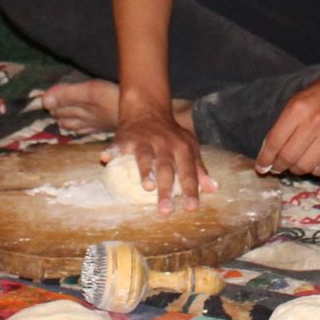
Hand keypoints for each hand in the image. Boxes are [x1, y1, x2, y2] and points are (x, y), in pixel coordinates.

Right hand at [111, 99, 213, 214]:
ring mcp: (144, 141)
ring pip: (145, 157)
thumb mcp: (189, 148)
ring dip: (145, 171)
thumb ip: (199, 169)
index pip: (188, 171)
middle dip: (166, 189)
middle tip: (165, 210)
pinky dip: (111, 151)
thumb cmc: (171, 135)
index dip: (190, 189)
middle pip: (166, 168)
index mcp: (182, 148)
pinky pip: (117, 146)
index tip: (191, 208)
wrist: (148, 109)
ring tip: (147, 187)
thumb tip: (214, 189)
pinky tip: (106, 158)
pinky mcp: (125, 138)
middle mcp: (164, 144)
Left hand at [255, 62, 319, 180]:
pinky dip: (316, 171)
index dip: (265, 159)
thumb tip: (270, 150)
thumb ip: (285, 122)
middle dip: (278, 167)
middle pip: (288, 157)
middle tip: (277, 168)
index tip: (261, 167)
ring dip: (296, 170)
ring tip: (295, 166)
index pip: (275, 142)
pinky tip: (314, 163)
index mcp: (298, 108)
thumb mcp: (299, 99)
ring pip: (306, 167)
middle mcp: (314, 122)